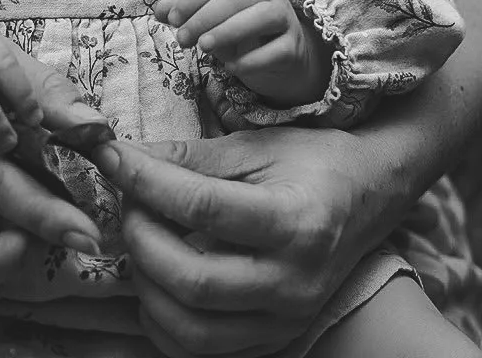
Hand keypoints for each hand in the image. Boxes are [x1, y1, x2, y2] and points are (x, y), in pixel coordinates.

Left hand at [95, 126, 391, 356]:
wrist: (369, 198)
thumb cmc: (313, 162)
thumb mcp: (257, 145)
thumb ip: (192, 156)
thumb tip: (126, 156)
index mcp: (294, 221)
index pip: (203, 209)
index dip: (147, 181)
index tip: (112, 156)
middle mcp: (292, 282)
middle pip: (193, 281)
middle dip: (142, 239)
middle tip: (128, 204)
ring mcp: (284, 320)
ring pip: (192, 331)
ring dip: (147, 288)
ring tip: (141, 243)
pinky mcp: (274, 340)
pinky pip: (203, 353)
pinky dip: (165, 324)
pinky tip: (159, 284)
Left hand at [154, 0, 331, 104]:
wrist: (280, 58)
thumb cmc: (240, 31)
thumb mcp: (210, 18)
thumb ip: (185, 10)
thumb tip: (157, 9)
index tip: (172, 19)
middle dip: (206, 16)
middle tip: (183, 39)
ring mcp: (284, 17)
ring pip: (260, 17)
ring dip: (228, 31)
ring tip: (203, 48)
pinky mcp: (294, 46)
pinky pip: (276, 50)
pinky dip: (252, 59)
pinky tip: (232, 67)